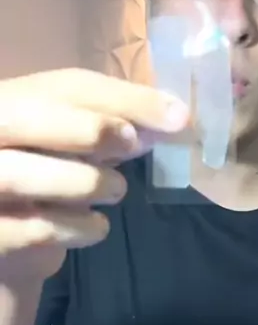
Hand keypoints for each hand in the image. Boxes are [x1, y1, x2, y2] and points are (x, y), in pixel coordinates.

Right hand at [0, 68, 187, 283]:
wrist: (10, 239)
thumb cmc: (46, 177)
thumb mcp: (73, 142)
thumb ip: (113, 126)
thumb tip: (171, 118)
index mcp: (3, 100)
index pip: (61, 85)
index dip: (121, 96)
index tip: (174, 115)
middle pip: (19, 116)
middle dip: (87, 128)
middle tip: (132, 145)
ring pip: (21, 175)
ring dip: (87, 184)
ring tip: (115, 191)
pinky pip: (34, 227)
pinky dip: (77, 227)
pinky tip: (96, 226)